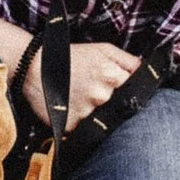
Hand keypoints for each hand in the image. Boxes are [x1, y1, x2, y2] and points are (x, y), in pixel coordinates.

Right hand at [19, 39, 138, 131]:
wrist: (34, 66)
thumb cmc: (70, 56)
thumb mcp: (103, 49)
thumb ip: (128, 61)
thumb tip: (146, 72)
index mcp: (112, 76)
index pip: (135, 92)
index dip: (128, 92)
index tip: (119, 91)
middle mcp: (102, 96)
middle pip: (119, 108)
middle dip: (111, 103)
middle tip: (95, 93)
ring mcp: (87, 112)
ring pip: (102, 120)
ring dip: (96, 114)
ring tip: (82, 100)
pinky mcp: (71, 125)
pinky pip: (83, 130)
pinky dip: (80, 123)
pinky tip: (72, 109)